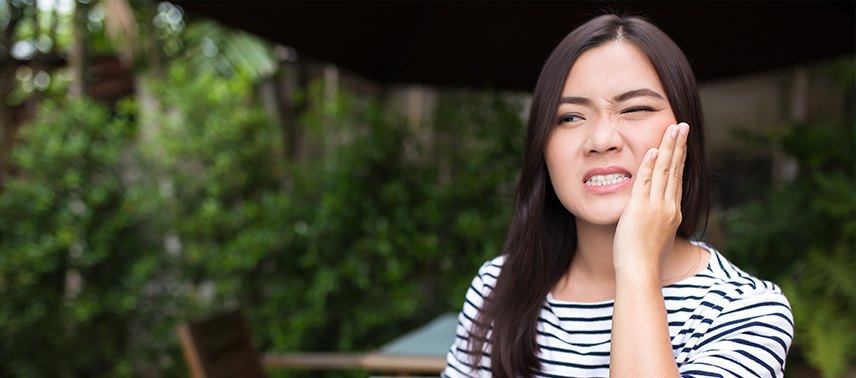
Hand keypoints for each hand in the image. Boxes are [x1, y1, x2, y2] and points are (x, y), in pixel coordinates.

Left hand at [612, 122, 688, 278]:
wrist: (640, 273)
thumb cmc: (646, 262)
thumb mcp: (658, 239)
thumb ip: (659, 225)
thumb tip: (657, 222)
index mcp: (673, 213)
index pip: (677, 180)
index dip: (680, 159)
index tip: (682, 143)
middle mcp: (669, 207)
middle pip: (676, 170)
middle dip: (679, 146)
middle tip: (682, 126)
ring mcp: (656, 207)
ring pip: (665, 171)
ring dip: (669, 147)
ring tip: (673, 128)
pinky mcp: (641, 209)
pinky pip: (646, 182)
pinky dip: (650, 165)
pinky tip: (654, 150)